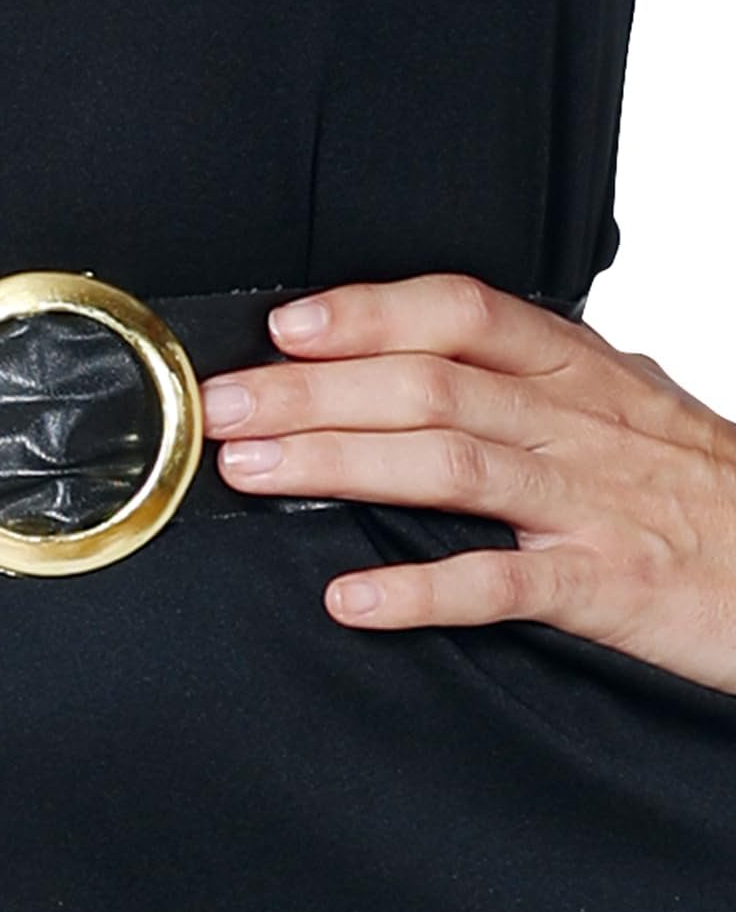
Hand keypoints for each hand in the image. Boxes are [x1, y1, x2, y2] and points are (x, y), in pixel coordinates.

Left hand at [200, 272, 735, 693]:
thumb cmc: (708, 491)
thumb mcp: (626, 411)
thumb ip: (536, 382)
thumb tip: (431, 354)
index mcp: (581, 374)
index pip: (465, 315)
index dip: (372, 313)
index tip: (287, 326)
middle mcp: (581, 424)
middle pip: (431, 386)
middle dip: (314, 393)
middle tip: (224, 408)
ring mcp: (595, 503)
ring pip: (452, 464)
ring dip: (340, 464)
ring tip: (254, 472)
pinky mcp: (611, 586)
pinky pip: (504, 584)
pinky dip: (423, 591)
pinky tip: (352, 598)